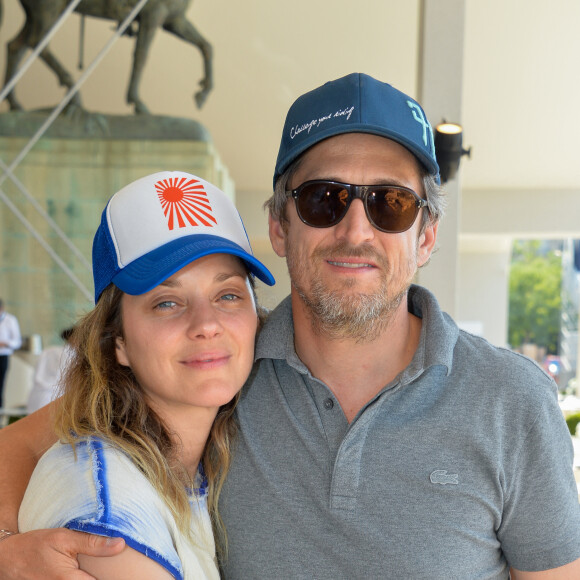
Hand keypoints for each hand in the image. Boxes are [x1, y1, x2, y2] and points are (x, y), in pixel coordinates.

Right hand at [0, 528, 124, 578]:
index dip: (114, 577)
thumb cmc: (35, 546)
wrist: (8, 558)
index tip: (130, 572)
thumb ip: (93, 543)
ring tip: (99, 567)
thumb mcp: (64, 538)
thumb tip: (120, 544)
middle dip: (103, 576)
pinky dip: (83, 577)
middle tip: (115, 565)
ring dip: (93, 576)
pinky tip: (86, 570)